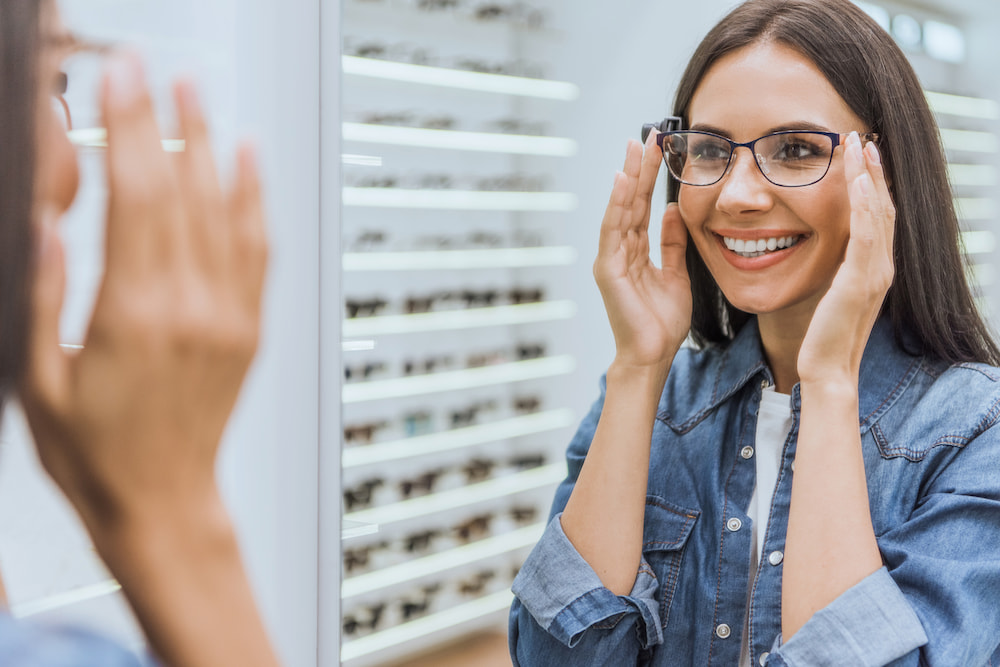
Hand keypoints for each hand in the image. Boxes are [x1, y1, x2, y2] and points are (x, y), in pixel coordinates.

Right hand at [20, 52, 267, 532]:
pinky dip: (256, 200)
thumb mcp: (40, 381)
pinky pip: (260, 252)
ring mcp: (230, 317)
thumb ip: (47, 299)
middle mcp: (193, 307)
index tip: (120, 80)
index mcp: (135, 315)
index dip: (128, 128)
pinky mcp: (250, 329)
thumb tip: (51, 228)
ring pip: (226, 212)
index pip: (134, 195)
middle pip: (180, 190)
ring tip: (198, 96)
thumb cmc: (98, 453)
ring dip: (212, 147)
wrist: (164, 502)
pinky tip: (249, 162)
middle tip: (153, 71)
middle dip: (164, 121)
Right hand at [594, 131, 691, 372]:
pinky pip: (613, 230)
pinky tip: (621, 182)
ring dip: (628, 177)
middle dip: (637, 168)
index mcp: (634, 252)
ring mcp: (610, 258)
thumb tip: (675, 210)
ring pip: (620, 209)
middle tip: (645, 135)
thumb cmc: (662, 322)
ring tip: (634, 147)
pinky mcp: (607, 269)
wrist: (653, 356)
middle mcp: (618, 251)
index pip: (641, 207)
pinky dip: (616, 204)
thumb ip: (672, 243)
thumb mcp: (675, 274)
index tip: (657, 148)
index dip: (648, 178)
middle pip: (629, 202)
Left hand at [797, 132, 894, 385]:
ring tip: (859, 145)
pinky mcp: (859, 281)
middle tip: (863, 137)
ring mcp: (874, 273)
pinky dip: (863, 205)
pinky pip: (865, 235)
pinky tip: (858, 181)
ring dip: (869, 175)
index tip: (862, 154)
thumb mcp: (831, 292)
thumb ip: (836, 269)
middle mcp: (881, 266)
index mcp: (874, 267)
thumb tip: (825, 247)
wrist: (827, 369)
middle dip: (874, 169)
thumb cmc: (823, 335)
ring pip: (877, 213)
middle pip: (882, 206)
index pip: (877, 215)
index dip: (873, 182)